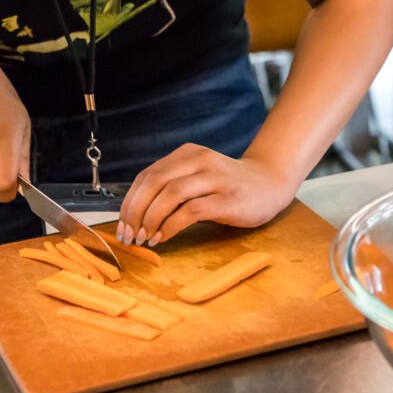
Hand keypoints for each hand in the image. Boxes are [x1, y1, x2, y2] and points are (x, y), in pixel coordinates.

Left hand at [115, 144, 296, 246]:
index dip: (130, 201)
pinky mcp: (228, 199)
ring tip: (145, 238)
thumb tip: (135, 214)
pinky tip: (164, 237)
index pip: (147, 175)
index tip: (122, 225)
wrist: (270, 183)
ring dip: (151, 219)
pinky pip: (191, 211)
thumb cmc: (229, 186)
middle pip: (154, 182)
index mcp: (188, 154)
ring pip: (170, 194)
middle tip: (129, 235)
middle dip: (135, 211)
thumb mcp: (198, 176)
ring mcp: (216, 178)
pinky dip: (171, 226)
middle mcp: (201, 160)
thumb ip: (172, 186)